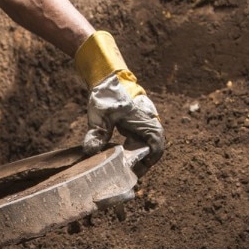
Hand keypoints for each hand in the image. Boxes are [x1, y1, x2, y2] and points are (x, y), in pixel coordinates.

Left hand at [75, 31, 165, 171]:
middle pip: (152, 146)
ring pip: (146, 142)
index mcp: (145, 121)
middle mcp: (149, 121)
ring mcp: (144, 120)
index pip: (157, 145)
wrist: (107, 76)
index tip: (141, 168)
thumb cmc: (108, 94)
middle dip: (143, 160)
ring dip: (138, 153)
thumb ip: (97, 134)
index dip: (151, 159)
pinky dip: (133, 146)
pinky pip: (140, 137)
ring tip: (125, 165)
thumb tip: (91, 152)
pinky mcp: (137, 120)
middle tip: (129, 172)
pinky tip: (121, 151)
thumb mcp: (101, 116)